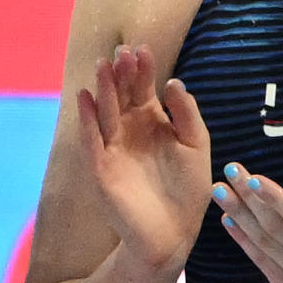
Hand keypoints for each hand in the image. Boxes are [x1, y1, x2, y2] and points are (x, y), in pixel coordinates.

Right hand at [70, 43, 214, 273]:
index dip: (143, 71)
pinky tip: (86, 97)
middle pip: (122, 96)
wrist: (173, 232)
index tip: (143, 49)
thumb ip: (187, 116)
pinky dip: (88, 119)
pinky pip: (92, 139)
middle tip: (122, 52)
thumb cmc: (187, 190)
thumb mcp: (196, 148)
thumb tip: (173, 81)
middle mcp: (129, 131)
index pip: (144, 90)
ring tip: (103, 65)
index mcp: (153, 124)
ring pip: (106, 112)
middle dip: (121, 74)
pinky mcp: (102, 167)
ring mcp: (113, 147)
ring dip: (103, 89)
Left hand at [215, 138, 282, 282]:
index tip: (253, 177)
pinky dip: (242, 238)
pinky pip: (261, 260)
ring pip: (264, 244)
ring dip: (239, 215)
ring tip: (220, 191)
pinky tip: (229, 217)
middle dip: (249, 200)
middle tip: (229, 173)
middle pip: (277, 228)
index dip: (276, 199)